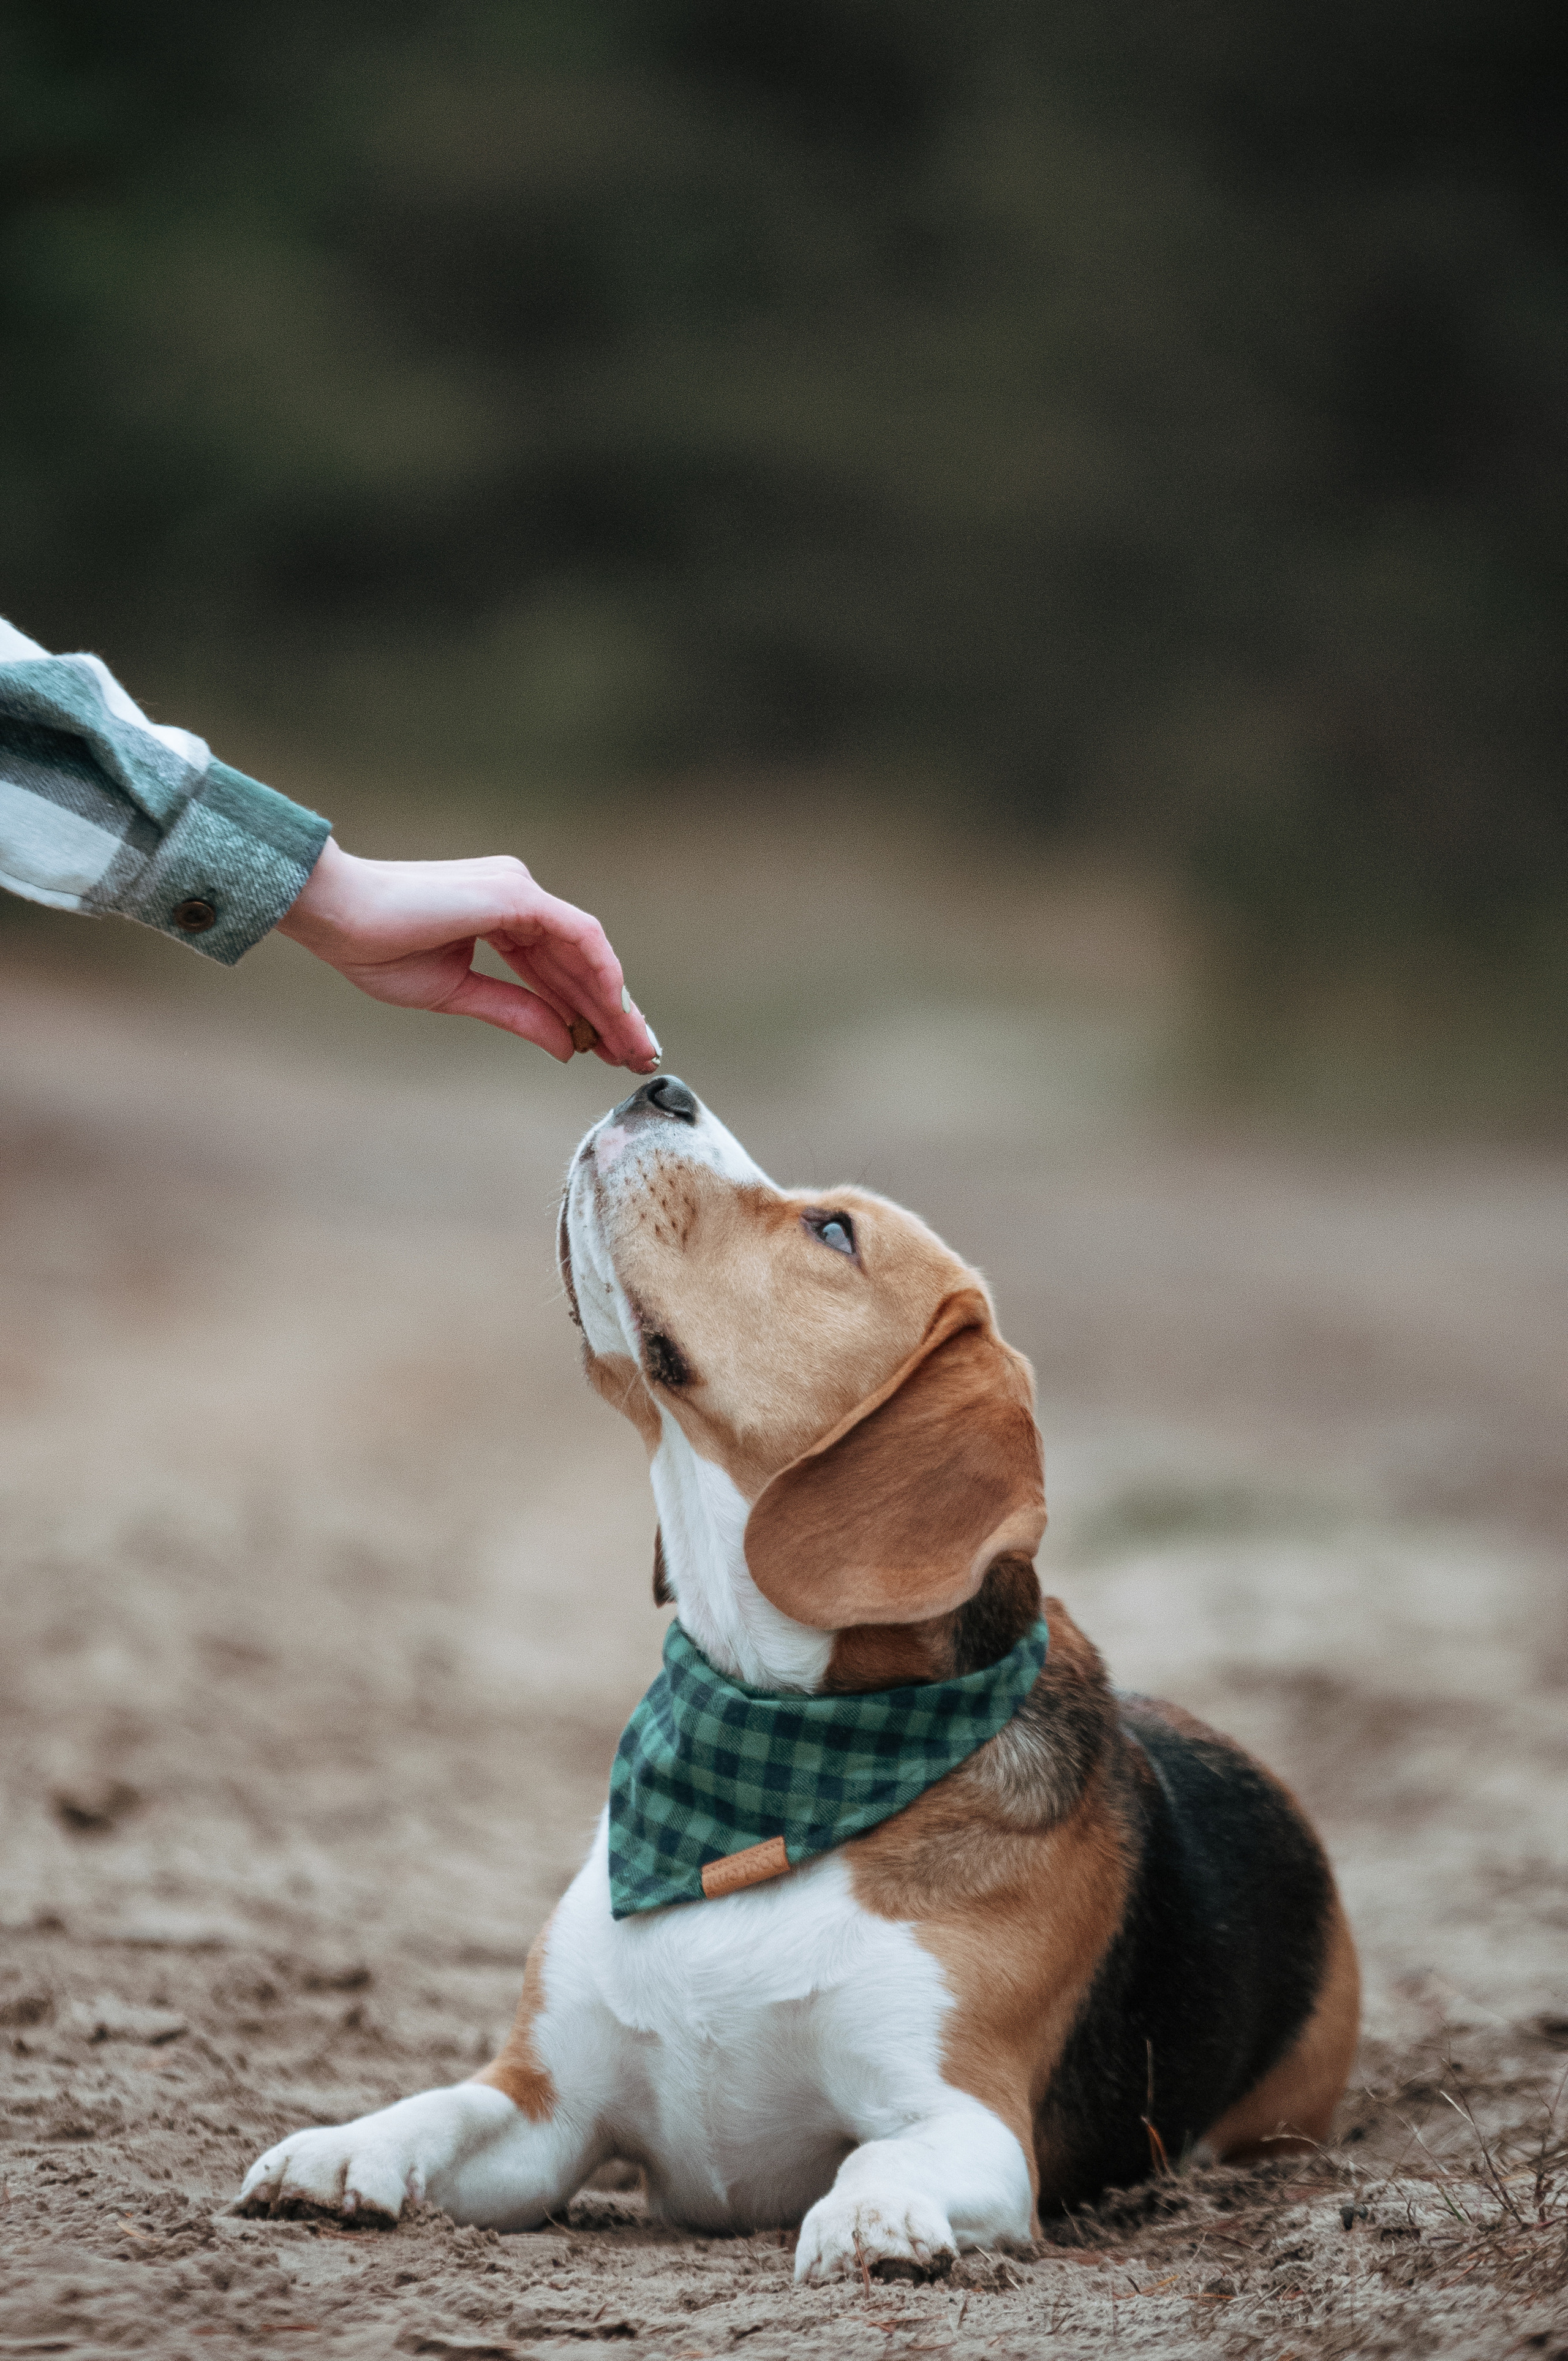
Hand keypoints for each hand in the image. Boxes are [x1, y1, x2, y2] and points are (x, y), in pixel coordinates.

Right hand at [275, 840, 659, 1069]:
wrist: (337, 914)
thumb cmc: (378, 949)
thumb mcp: (459, 994)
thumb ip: (517, 1013)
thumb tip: (568, 1045)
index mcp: (500, 915)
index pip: (559, 969)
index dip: (589, 1012)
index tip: (612, 1052)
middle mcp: (518, 897)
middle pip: (580, 964)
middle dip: (613, 1014)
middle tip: (641, 1059)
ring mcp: (519, 890)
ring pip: (586, 954)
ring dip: (615, 1003)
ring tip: (636, 1048)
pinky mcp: (516, 895)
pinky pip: (578, 937)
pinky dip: (601, 974)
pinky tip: (617, 1009)